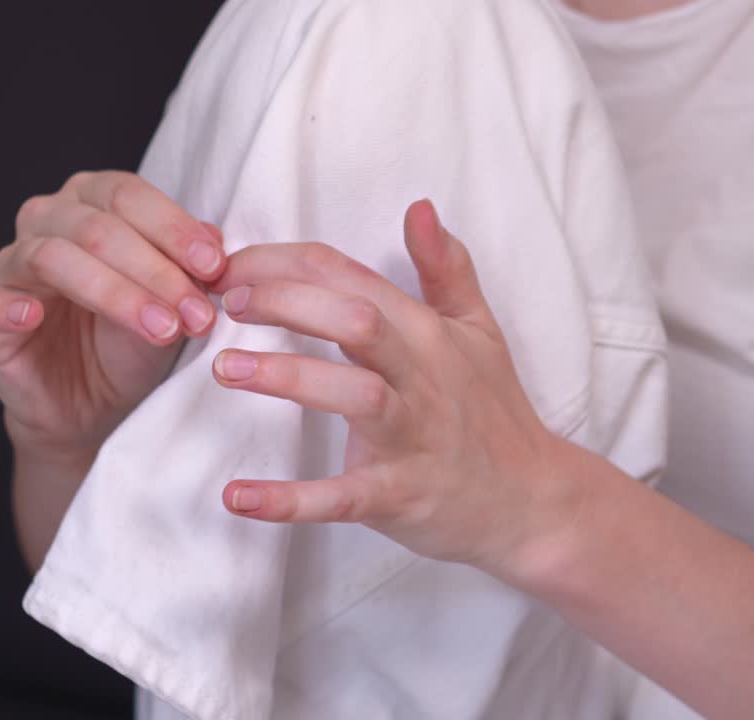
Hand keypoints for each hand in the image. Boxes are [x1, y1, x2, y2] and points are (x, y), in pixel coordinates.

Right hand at [0, 171, 225, 461]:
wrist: (98, 404)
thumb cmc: (136, 340)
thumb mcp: (177, 303)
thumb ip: (192, 268)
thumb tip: (213, 237)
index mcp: (94, 204)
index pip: (129, 196)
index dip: (173, 228)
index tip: (215, 267)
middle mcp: (48, 221)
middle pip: (98, 227)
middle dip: (157, 272)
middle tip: (197, 315)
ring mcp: (13, 266)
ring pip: (53, 257)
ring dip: (115, 294)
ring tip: (162, 329)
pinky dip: (7, 305)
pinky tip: (33, 316)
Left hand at [212, 200, 577, 573]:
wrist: (531, 499)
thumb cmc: (495, 411)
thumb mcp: (479, 331)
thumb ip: (447, 269)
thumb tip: (419, 207)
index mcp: (427, 331)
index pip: (350, 277)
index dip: (284, 264)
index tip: (229, 268)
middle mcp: (422, 375)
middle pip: (354, 320)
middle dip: (284, 302)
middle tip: (222, 305)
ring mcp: (413, 436)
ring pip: (354, 394)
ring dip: (288, 377)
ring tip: (225, 369)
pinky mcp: (401, 494)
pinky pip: (344, 496)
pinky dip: (292, 499)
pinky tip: (237, 496)